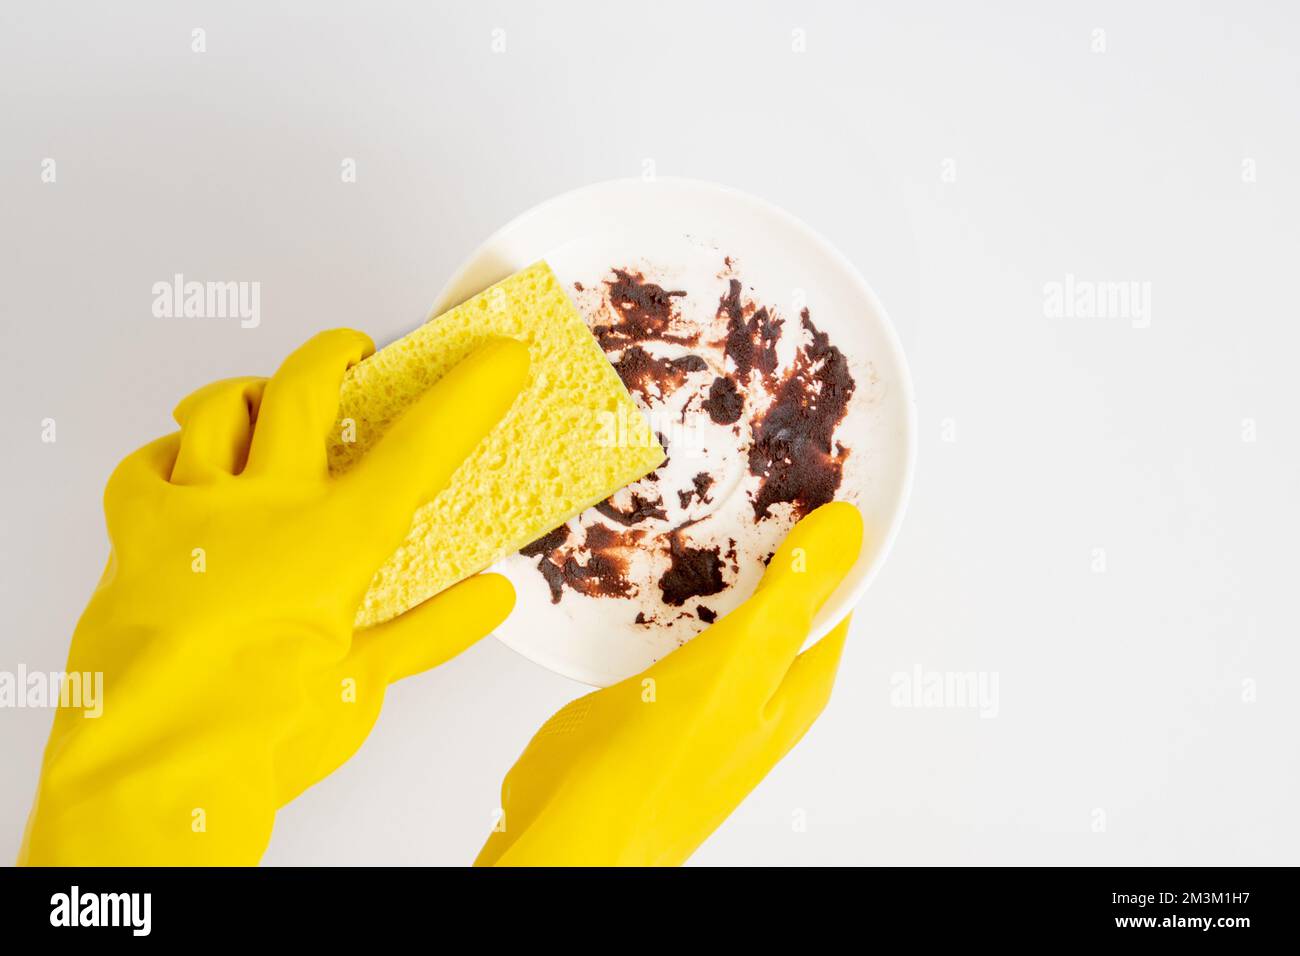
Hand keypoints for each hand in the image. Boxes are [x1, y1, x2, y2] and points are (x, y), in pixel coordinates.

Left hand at [20, 330, 528, 864]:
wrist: (156, 765)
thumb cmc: (264, 732)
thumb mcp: (363, 683)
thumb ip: (430, 629)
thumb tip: (492, 596)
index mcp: (338, 541)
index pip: (420, 447)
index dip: (469, 394)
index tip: (502, 355)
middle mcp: (268, 505)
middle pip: (307, 389)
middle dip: (337, 354)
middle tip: (354, 352)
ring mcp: (196, 509)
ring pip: (221, 409)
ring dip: (251, 392)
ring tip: (266, 398)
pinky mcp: (134, 531)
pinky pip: (145, 464)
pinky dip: (168, 455)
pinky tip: (183, 467)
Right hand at [475, 501, 862, 865]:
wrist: (569, 826)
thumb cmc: (658, 770)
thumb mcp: (740, 672)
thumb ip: (791, 603)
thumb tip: (849, 531)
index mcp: (795, 684)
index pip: (835, 590)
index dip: (830, 529)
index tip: (817, 465)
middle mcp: (755, 683)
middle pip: (777, 590)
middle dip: (768, 529)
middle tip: (752, 458)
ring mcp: (701, 682)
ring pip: (719, 599)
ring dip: (713, 552)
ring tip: (699, 483)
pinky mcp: (648, 681)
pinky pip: (669, 616)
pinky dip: (667, 580)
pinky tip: (648, 549)